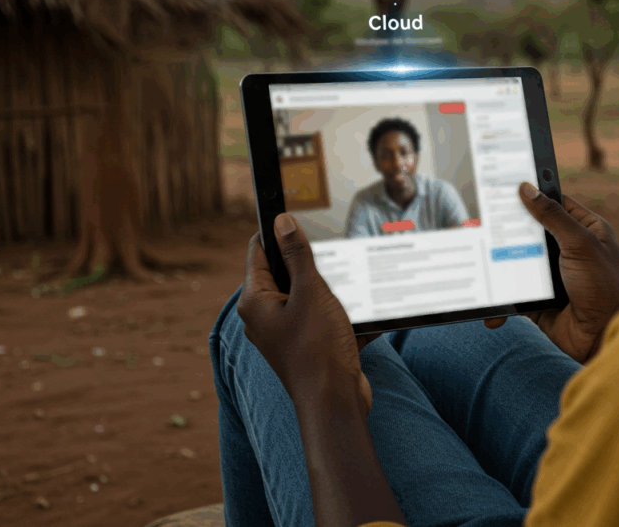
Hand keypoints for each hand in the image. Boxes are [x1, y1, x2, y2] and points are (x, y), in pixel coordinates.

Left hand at [237, 215, 381, 416]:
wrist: (335, 404)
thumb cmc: (317, 349)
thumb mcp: (311, 292)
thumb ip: (297, 254)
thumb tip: (282, 222)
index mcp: (256, 301)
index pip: (259, 252)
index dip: (276, 232)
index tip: (294, 213)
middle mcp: (264, 317)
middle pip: (286, 274)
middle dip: (311, 263)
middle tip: (333, 253)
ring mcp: (285, 334)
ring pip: (309, 297)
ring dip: (332, 290)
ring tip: (351, 285)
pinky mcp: (307, 347)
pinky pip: (324, 319)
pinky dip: (342, 315)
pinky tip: (363, 314)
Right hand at [483, 183, 618, 363]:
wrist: (603, 338)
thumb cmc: (603, 288)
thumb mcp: (580, 244)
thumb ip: (552, 216)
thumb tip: (527, 190)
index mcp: (587, 231)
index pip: (556, 204)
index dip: (533, 196)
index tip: (506, 187)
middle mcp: (571, 250)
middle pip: (532, 232)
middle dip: (507, 230)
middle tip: (479, 221)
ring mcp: (554, 275)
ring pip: (520, 260)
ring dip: (500, 262)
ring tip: (475, 254)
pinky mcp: (541, 298)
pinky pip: (515, 291)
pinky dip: (501, 296)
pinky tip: (489, 298)